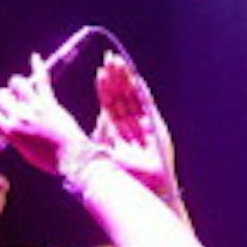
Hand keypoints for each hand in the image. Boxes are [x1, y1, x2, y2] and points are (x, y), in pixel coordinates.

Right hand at [0, 54, 92, 175]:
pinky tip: (35, 57)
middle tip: (11, 104)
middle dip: (3, 97)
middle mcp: (19, 116)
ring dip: (16, 84)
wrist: (72, 157)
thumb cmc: (49, 159)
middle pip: (0, 95)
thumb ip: (14, 137)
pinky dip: (38, 67)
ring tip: (21, 90)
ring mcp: (34, 107)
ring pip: (17, 83)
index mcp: (10, 131)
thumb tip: (8, 129)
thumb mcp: (24, 152)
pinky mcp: (50, 102)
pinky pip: (42, 80)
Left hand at [89, 52, 174, 199]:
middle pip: (123, 95)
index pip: (111, 104)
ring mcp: (145, 123)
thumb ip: (98, 140)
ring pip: (134, 96)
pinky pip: (148, 104)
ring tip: (120, 63)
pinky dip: (142, 90)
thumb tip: (89, 126)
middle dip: (116, 77)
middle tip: (109, 59)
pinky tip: (135, 77)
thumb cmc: (126, 177)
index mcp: (118, 130)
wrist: (147, 187)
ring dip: (127, 79)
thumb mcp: (105, 155)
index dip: (106, 88)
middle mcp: (131, 123)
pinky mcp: (156, 125)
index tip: (100, 72)